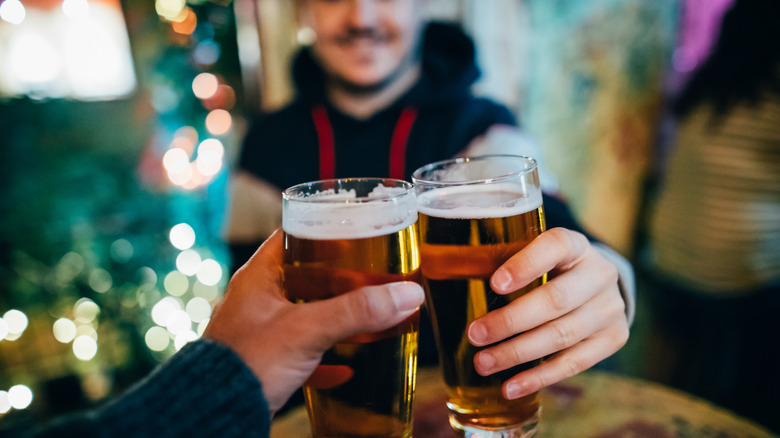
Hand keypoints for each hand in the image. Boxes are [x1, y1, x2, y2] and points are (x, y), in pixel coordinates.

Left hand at [204, 229, 424, 414]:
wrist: (214, 412)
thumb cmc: (247, 361)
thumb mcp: (308, 330)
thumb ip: (357, 311)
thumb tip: (407, 294)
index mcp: (259, 276)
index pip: (293, 237)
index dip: (325, 231)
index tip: (356, 232)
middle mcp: (258, 299)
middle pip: (306, 278)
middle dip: (342, 281)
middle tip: (373, 278)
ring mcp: (260, 331)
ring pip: (306, 315)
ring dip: (336, 318)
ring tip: (369, 318)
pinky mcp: (265, 362)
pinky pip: (301, 353)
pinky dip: (325, 357)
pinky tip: (345, 369)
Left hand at [466, 227, 629, 399]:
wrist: (598, 285)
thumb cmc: (550, 268)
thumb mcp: (534, 253)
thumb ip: (500, 259)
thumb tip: (433, 275)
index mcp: (576, 246)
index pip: (557, 246)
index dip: (526, 264)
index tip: (494, 283)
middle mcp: (599, 274)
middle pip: (555, 300)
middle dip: (511, 321)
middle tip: (474, 334)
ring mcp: (610, 308)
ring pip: (562, 335)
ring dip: (518, 353)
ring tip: (483, 363)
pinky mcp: (614, 338)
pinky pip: (574, 363)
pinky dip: (539, 377)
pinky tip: (510, 386)